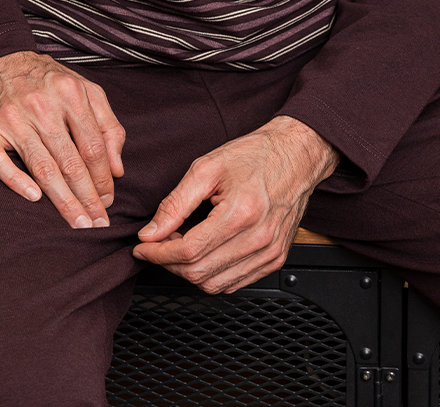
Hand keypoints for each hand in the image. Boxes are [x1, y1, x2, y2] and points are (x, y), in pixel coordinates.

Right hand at [0, 50, 124, 228]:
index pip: (93, 147)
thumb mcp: (82, 88)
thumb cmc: (43, 79)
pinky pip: (1, 163)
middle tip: (97, 223)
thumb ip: (107, 124)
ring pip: (42, 167)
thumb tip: (118, 168)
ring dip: (62, 200)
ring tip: (77, 223)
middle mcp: (42, 105)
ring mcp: (12, 118)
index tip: (109, 201)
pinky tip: (35, 198)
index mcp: (70, 93)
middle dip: (87, 197)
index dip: (103, 178)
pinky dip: (18, 182)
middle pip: (71, 161)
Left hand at [132, 115, 338, 292]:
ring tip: (179, 247)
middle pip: (199, 272)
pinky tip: (204, 254)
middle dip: (169, 263)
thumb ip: (175, 203)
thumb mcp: (207, 168)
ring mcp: (270, 253)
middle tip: (158, 243)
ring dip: (188, 271)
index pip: (188, 251)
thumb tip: (151, 232)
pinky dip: (211, 275)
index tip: (142, 246)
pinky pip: (234, 283)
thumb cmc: (255, 155)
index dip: (157, 253)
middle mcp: (258, 238)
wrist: (297, 155)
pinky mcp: (275, 259)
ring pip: (215, 284)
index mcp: (241, 213)